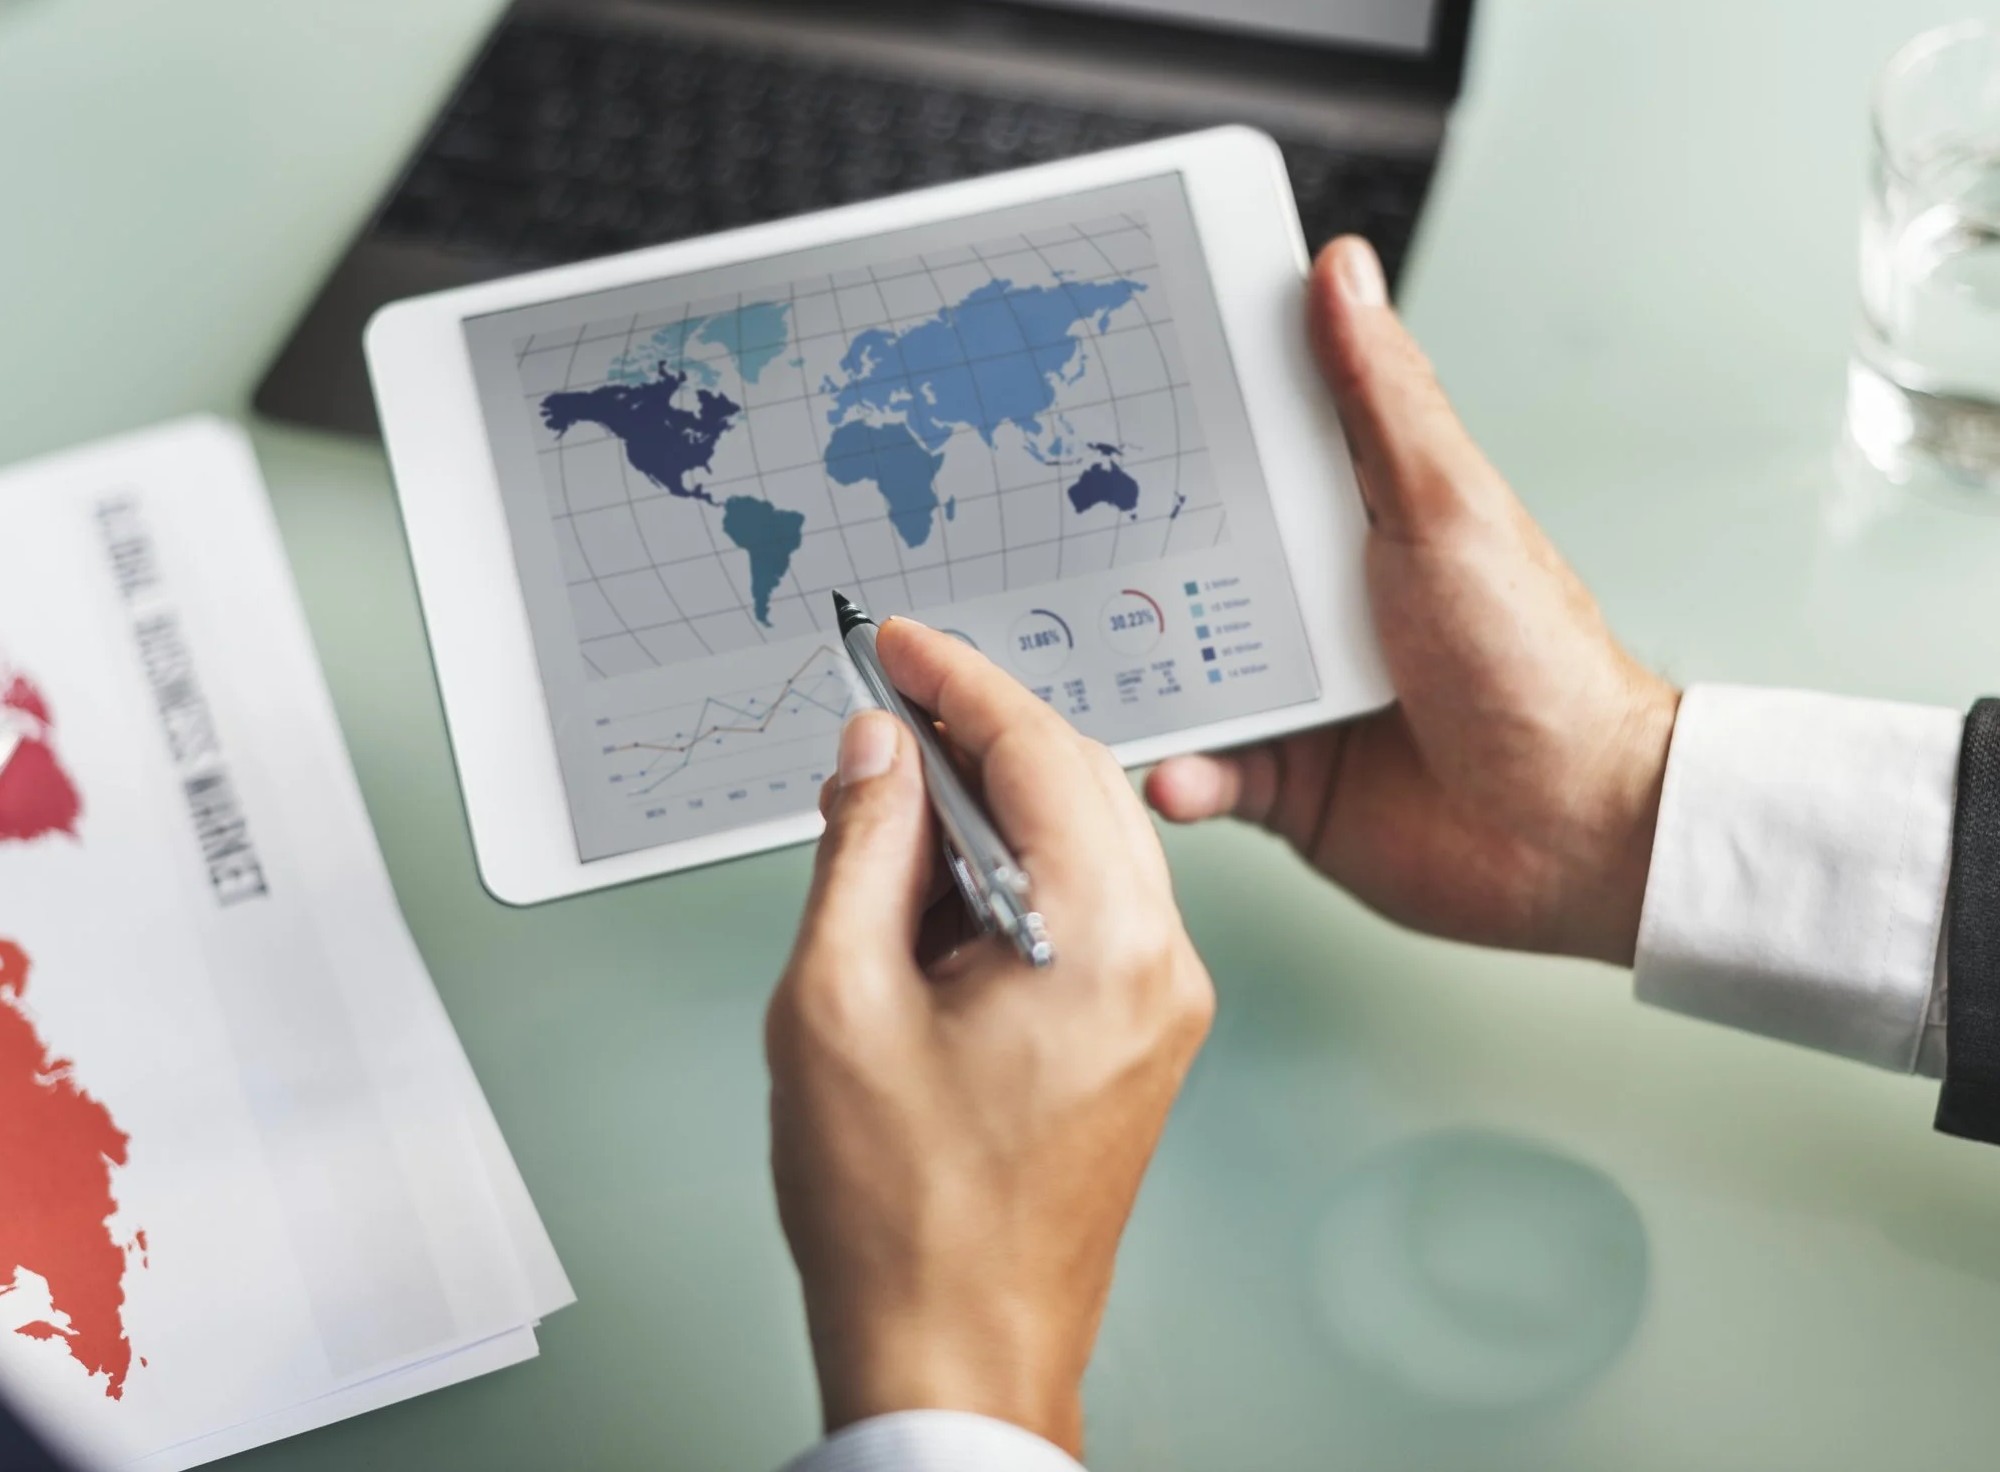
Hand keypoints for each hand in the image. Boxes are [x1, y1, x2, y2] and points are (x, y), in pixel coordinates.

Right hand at [766, 619, 1214, 1455]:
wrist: (958, 1354)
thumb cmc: (903, 1216)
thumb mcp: (836, 1001)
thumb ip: (861, 848)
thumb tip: (877, 752)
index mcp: (1100, 944)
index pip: (1042, 751)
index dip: (959, 680)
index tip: (899, 645)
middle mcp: (1160, 965)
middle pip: (1080, 782)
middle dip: (977, 735)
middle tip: (882, 715)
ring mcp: (1162, 1005)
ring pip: (1089, 839)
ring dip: (994, 804)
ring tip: (888, 814)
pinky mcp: (1144, 1036)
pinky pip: (1092, 904)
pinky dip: (1017, 870)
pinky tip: (934, 890)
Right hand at [1145, 237, 1677, 965]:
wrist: (1572, 830)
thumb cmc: (1535, 658)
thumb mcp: (1445, 507)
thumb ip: (1380, 398)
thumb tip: (1338, 270)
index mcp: (1348, 515)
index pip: (1244, 445)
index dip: (1175, 408)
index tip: (1092, 374)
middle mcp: (1309, 596)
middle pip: (1182, 556)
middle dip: (1109, 550)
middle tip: (1029, 531)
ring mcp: (1291, 688)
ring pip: (1171, 667)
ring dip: (1129, 674)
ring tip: (1076, 669)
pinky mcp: (1281, 780)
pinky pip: (1201, 771)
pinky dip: (1180, 772)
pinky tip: (1174, 770)